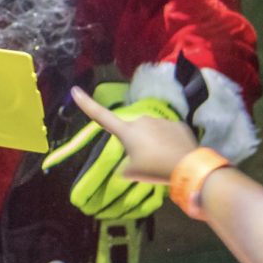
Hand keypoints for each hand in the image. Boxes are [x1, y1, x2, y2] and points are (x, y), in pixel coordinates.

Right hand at [70, 86, 198, 183]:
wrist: (187, 166)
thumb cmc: (154, 169)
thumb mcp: (132, 172)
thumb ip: (126, 165)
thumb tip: (128, 163)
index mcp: (127, 131)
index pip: (101, 116)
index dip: (87, 104)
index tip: (75, 90)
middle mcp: (141, 120)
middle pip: (133, 131)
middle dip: (136, 142)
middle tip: (146, 160)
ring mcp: (160, 120)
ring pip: (151, 132)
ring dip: (153, 142)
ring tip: (162, 159)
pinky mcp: (176, 124)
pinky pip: (167, 133)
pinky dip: (168, 143)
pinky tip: (174, 154)